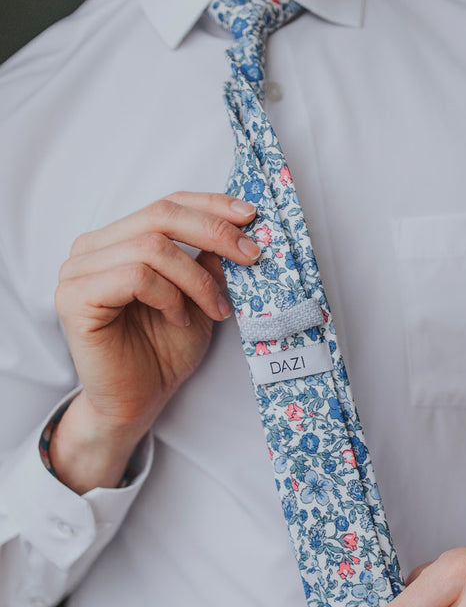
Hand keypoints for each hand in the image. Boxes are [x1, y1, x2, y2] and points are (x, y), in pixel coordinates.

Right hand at [51, 192, 258, 491]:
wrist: (138, 403)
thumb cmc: (164, 351)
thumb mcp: (200, 297)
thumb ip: (210, 261)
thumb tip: (240, 226)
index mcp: (117, 239)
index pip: (166, 204)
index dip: (210, 205)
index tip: (250, 215)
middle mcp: (91, 248)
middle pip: (159, 215)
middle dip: (213, 233)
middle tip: (251, 255)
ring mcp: (77, 271)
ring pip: (150, 246)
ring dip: (194, 278)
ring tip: (213, 309)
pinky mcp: (74, 298)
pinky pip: (133, 276)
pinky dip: (167, 296)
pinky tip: (178, 320)